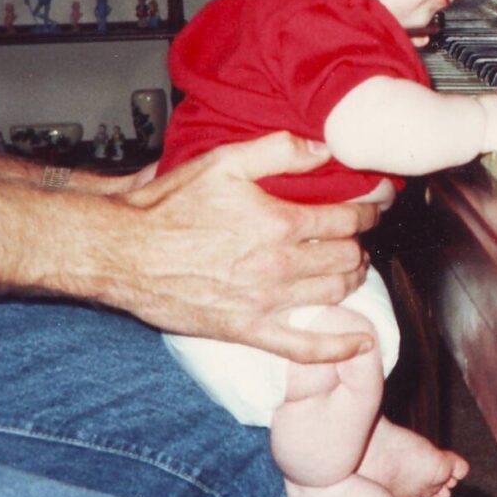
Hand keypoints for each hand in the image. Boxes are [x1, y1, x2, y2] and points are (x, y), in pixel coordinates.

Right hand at [103, 132, 378, 363]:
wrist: (122, 253)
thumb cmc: (167, 207)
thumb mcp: (224, 162)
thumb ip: (279, 150)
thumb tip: (324, 148)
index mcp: (280, 222)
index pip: (347, 217)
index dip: (369, 209)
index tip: (374, 204)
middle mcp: (280, 264)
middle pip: (347, 256)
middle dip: (360, 243)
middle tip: (358, 235)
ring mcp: (266, 302)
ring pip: (335, 293)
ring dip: (352, 279)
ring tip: (351, 267)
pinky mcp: (248, 330)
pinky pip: (303, 347)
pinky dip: (338, 349)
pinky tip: (360, 344)